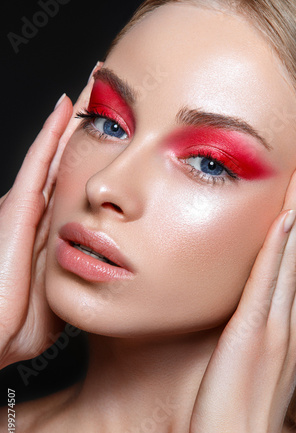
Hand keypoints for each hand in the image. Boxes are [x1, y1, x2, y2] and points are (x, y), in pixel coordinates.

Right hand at [0, 62, 102, 369]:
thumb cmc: (20, 325)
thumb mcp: (61, 295)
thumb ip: (75, 275)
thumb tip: (96, 269)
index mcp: (49, 233)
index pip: (77, 189)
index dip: (95, 164)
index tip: (122, 141)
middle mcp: (37, 214)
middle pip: (69, 163)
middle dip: (89, 132)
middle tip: (113, 101)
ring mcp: (26, 207)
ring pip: (57, 154)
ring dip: (74, 122)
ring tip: (93, 88)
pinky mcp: (17, 207)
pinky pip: (39, 162)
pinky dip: (52, 133)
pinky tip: (66, 106)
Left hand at [189, 159, 295, 432]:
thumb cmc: (241, 412)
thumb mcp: (260, 365)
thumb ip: (265, 332)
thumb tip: (265, 310)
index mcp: (293, 327)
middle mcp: (293, 320)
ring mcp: (277, 325)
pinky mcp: (253, 331)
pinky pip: (270, 279)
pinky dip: (281, 245)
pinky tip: (287, 215)